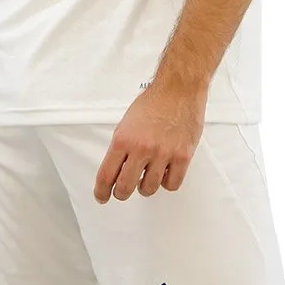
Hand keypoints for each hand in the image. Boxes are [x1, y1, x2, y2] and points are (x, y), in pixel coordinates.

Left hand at [93, 80, 208, 202]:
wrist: (179, 88)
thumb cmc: (155, 100)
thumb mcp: (128, 121)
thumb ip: (122, 145)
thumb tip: (116, 166)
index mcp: (123, 138)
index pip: (106, 175)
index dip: (102, 191)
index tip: (102, 196)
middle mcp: (141, 148)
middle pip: (125, 188)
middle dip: (121, 192)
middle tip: (122, 190)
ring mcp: (162, 154)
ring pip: (148, 189)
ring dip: (145, 186)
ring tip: (147, 176)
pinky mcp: (182, 156)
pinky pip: (171, 184)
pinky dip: (167, 182)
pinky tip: (165, 172)